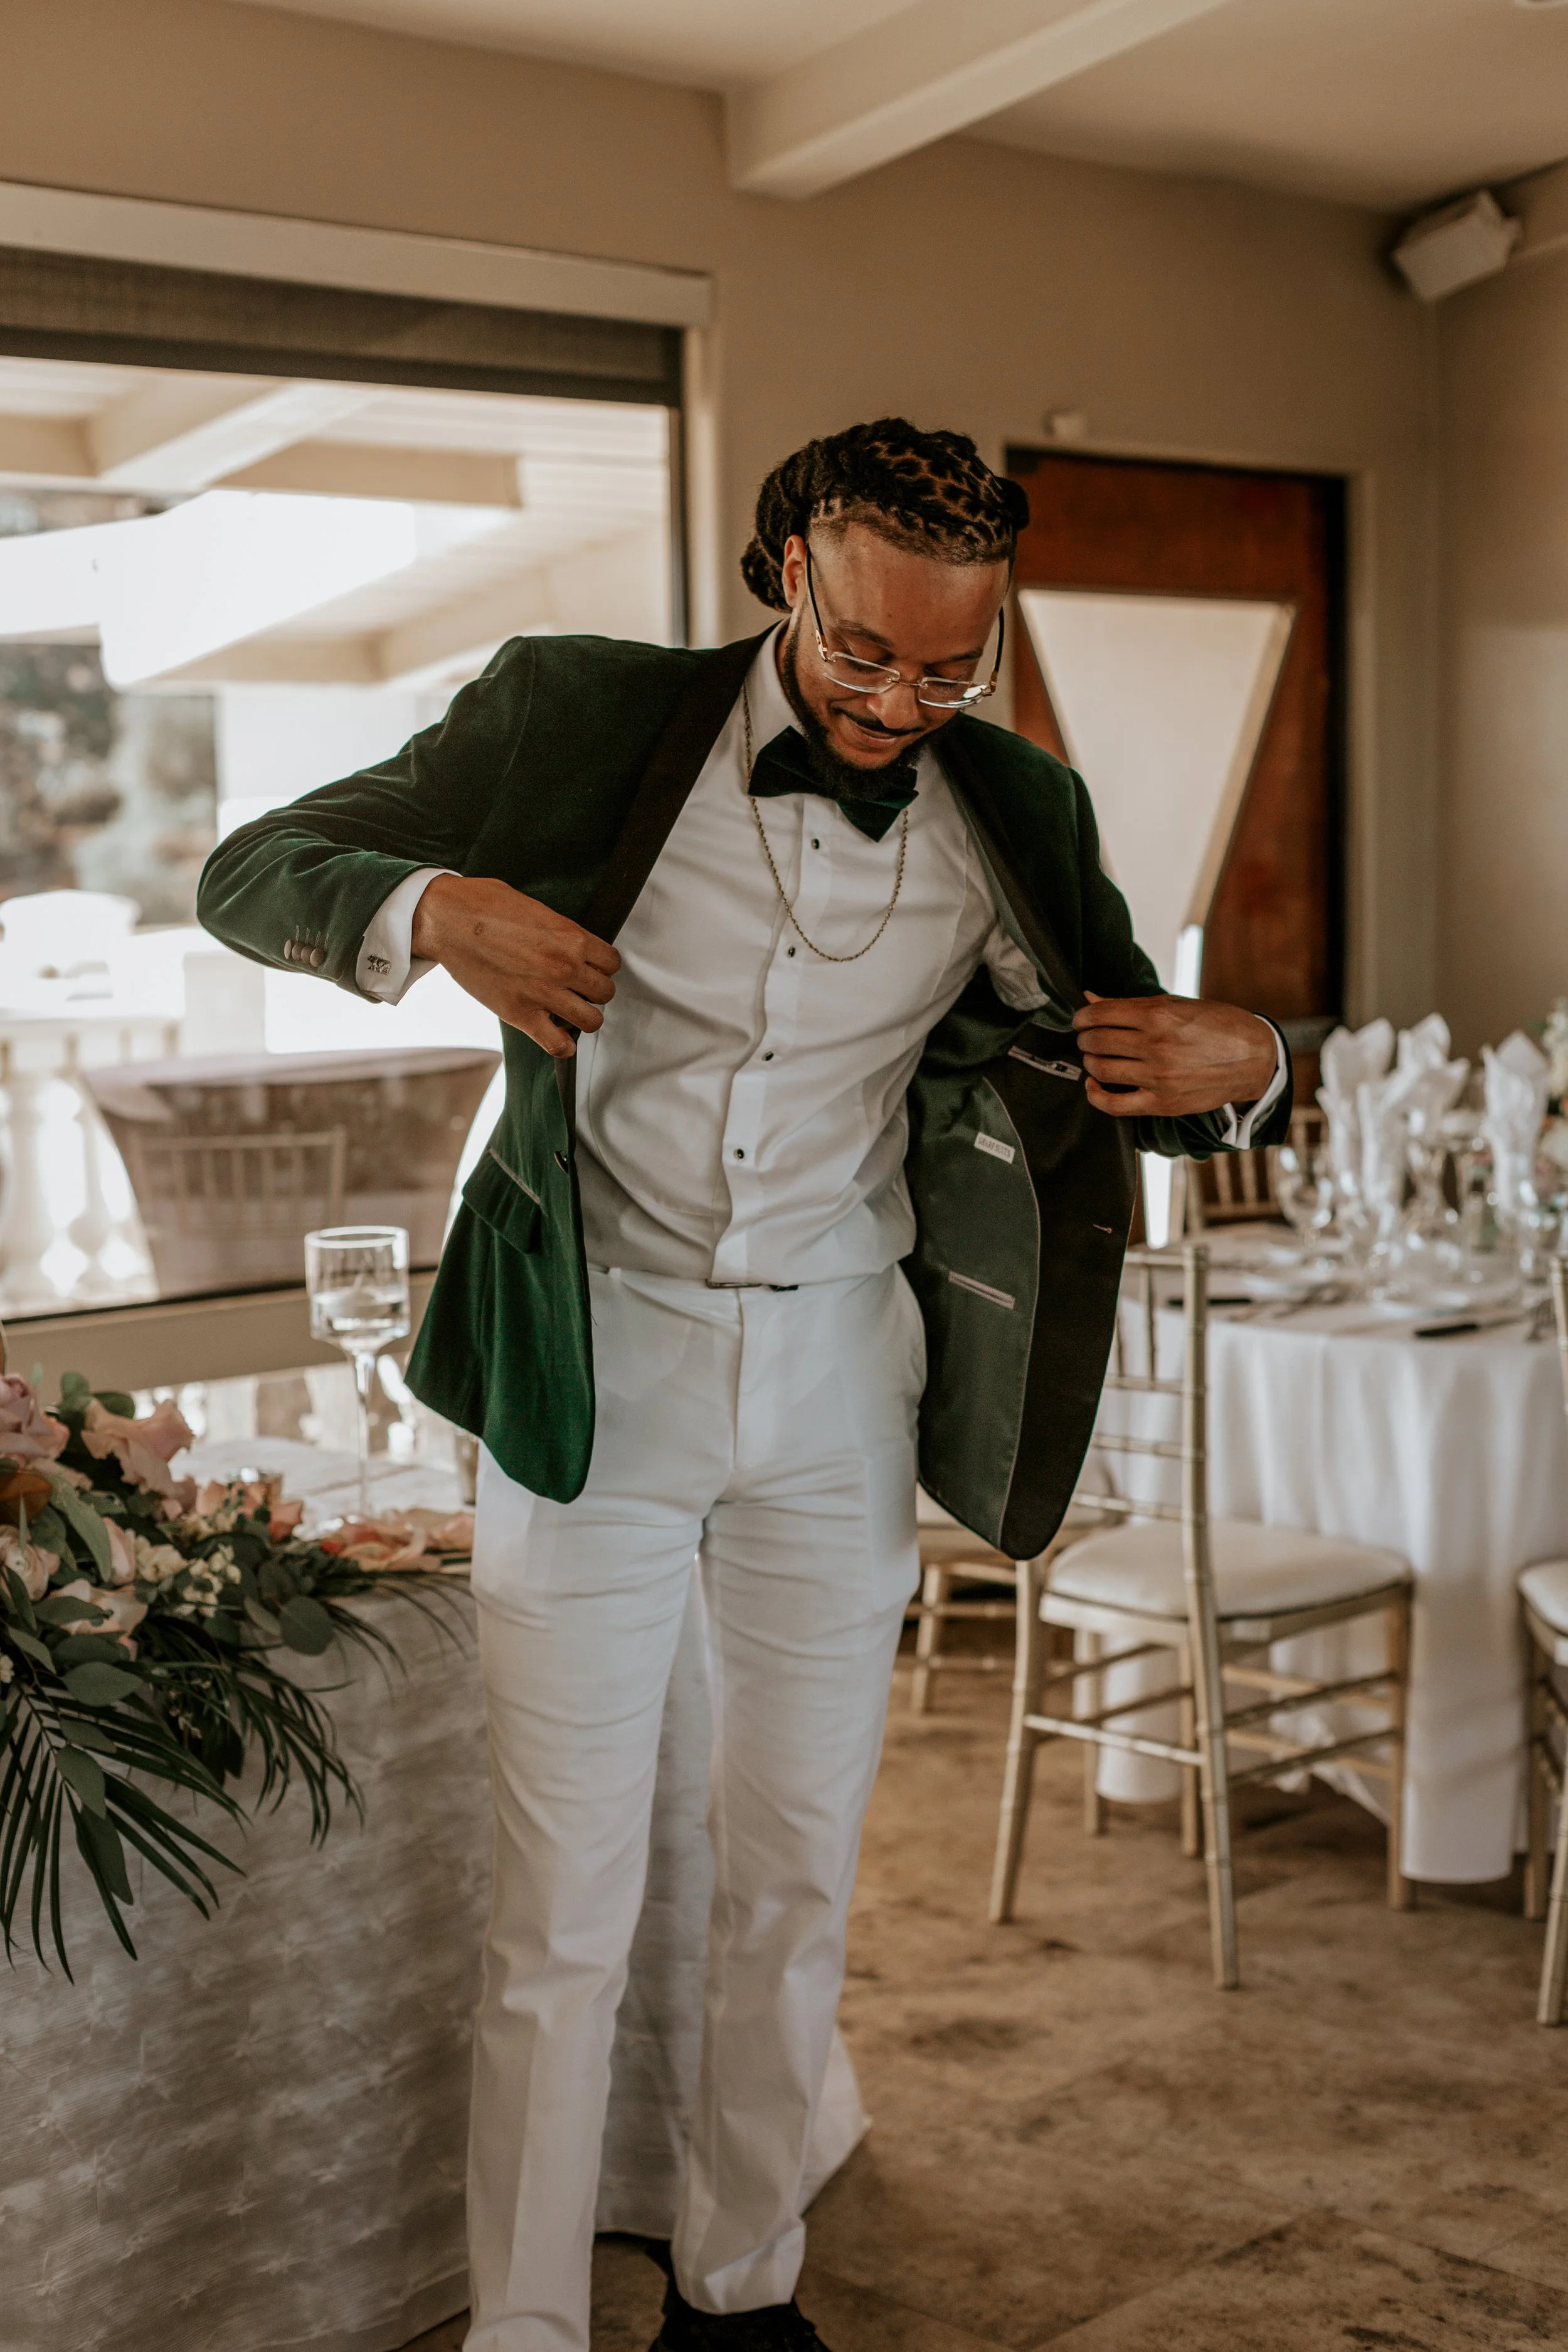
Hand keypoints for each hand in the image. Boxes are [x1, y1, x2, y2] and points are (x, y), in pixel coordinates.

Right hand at [412, 875, 618, 1058]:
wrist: (447, 919)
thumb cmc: (486, 905)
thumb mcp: (535, 909)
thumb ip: (560, 930)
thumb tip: (570, 943)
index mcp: (571, 937)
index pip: (611, 963)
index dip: (601, 967)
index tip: (588, 968)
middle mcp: (564, 967)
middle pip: (605, 993)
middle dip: (594, 992)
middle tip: (577, 989)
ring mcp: (543, 993)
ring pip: (592, 1021)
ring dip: (584, 1017)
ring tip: (569, 1010)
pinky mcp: (520, 1014)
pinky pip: (557, 1044)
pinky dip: (562, 1045)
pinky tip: (559, 1036)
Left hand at [1071, 993, 1277, 1118]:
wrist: (1254, 1058)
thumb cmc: (1217, 1026)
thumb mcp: (1176, 1004)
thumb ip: (1131, 1005)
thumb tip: (1090, 999)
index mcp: (1159, 1014)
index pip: (1100, 1013)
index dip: (1082, 1017)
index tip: (1081, 1020)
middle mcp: (1156, 1045)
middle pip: (1097, 1041)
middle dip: (1085, 1038)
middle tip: (1088, 1037)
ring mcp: (1158, 1076)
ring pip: (1101, 1069)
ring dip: (1091, 1061)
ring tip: (1096, 1057)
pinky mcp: (1162, 1103)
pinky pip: (1115, 1105)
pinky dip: (1096, 1095)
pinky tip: (1094, 1085)